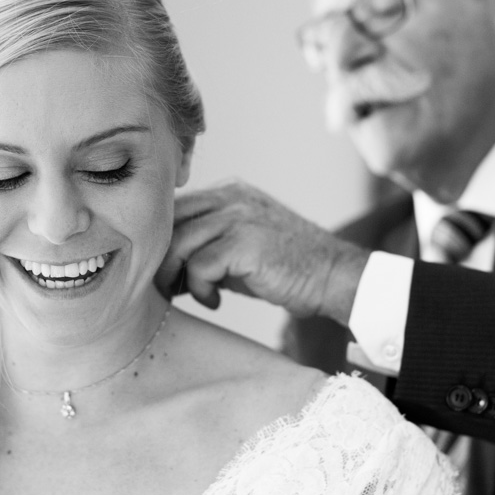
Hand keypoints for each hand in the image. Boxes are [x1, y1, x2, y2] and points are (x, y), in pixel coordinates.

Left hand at [156, 180, 369, 325]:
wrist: (332, 276)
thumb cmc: (285, 267)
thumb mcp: (240, 245)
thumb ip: (206, 243)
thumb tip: (164, 265)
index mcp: (228, 192)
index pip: (176, 209)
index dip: (162, 242)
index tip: (165, 272)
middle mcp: (231, 197)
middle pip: (171, 223)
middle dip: (162, 259)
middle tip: (168, 289)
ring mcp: (238, 217)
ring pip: (180, 244)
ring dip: (178, 278)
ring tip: (195, 297)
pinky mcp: (245, 243)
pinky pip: (200, 266)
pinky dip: (201, 290)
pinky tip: (216, 302)